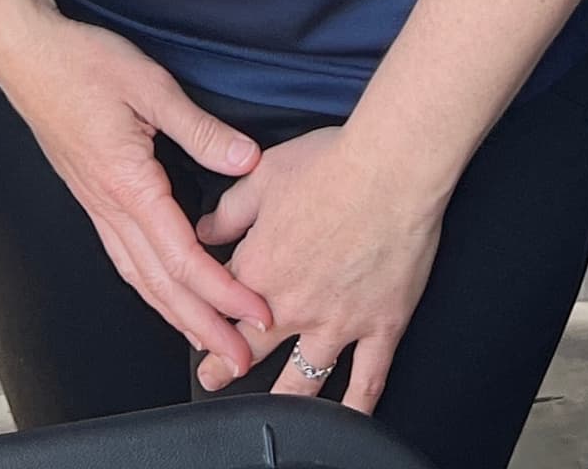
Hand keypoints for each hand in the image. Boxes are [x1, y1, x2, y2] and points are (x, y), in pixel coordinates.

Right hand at [0, 10, 270, 372]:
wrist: (27, 55)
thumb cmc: (81, 63)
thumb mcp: (150, 85)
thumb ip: (200, 129)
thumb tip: (246, 160)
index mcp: (129, 185)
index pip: (184, 257)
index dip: (224, 292)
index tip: (256, 312)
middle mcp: (110, 207)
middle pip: (162, 285)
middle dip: (203, 325)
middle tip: (238, 355)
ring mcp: (97, 206)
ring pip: (140, 278)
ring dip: (176, 314)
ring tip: (206, 339)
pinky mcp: (92, 197)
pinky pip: (124, 256)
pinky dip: (150, 286)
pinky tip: (164, 292)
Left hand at [193, 121, 452, 415]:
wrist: (391, 169)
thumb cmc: (331, 164)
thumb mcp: (262, 176)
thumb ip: (229, 211)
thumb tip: (204, 230)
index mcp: (259, 268)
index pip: (220, 304)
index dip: (205, 317)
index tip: (197, 326)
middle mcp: (293, 305)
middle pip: (249, 350)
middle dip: (225, 368)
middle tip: (214, 378)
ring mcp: (337, 323)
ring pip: (302, 379)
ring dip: (282, 398)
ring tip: (272, 412)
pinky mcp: (380, 326)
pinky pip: (368, 380)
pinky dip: (357, 408)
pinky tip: (348, 422)